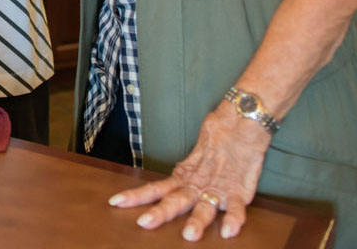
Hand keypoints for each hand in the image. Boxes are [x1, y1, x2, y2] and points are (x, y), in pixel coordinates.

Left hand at [108, 102, 271, 240]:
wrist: (240, 123)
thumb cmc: (217, 137)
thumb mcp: (195, 156)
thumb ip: (187, 172)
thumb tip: (172, 182)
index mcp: (185, 177)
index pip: (156, 188)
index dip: (136, 196)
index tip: (115, 202)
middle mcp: (197, 185)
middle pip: (175, 200)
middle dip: (160, 212)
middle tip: (144, 223)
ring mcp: (217, 188)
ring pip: (204, 207)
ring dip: (197, 221)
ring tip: (189, 234)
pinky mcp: (238, 190)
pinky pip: (236, 207)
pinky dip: (233, 219)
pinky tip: (228, 231)